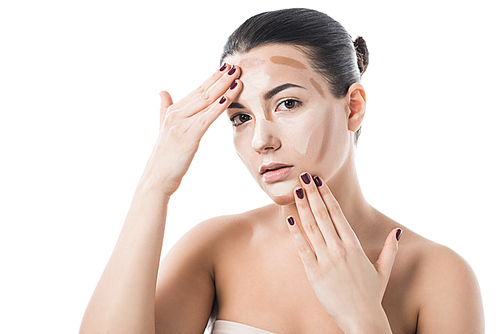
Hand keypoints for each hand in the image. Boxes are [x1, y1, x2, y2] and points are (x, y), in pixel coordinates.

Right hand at [142, 64, 241, 195]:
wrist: (156, 179)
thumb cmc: (164, 158)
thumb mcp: (163, 129)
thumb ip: (164, 109)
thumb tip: (163, 92)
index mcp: (173, 111)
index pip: (197, 90)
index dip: (212, 78)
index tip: (226, 67)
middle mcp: (175, 114)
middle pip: (203, 92)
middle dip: (220, 78)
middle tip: (235, 65)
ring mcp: (181, 124)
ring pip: (206, 102)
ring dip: (223, 87)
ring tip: (237, 75)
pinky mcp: (187, 136)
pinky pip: (205, 118)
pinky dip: (217, 107)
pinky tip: (228, 97)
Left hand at [286, 173, 400, 332]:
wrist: (361, 319)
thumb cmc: (371, 296)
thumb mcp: (383, 270)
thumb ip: (390, 249)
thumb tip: (397, 231)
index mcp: (354, 245)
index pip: (337, 213)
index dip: (326, 195)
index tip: (319, 181)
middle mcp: (339, 249)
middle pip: (322, 215)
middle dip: (311, 193)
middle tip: (303, 176)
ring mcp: (325, 260)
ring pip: (311, 227)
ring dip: (302, 207)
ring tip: (295, 191)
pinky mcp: (314, 272)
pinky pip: (302, 248)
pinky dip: (295, 232)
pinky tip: (289, 218)